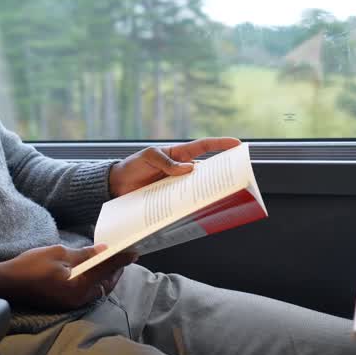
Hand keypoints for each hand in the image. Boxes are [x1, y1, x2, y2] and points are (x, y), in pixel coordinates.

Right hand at [0, 244, 135, 311]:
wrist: (8, 283)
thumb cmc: (31, 266)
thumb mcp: (59, 253)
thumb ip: (84, 254)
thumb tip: (104, 250)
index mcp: (79, 284)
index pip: (107, 269)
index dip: (121, 259)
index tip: (134, 251)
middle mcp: (80, 298)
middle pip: (107, 283)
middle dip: (116, 269)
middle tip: (123, 255)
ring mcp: (73, 303)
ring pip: (99, 289)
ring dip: (106, 276)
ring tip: (110, 261)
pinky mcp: (67, 303)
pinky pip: (89, 292)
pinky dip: (95, 281)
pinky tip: (93, 271)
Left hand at [108, 137, 241, 197]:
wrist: (117, 185)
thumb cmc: (133, 165)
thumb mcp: (148, 157)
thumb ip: (166, 161)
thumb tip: (188, 169)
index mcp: (179, 155)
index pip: (204, 147)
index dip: (221, 144)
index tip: (238, 144)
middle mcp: (183, 170)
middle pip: (208, 170)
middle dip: (222, 172)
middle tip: (236, 177)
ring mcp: (178, 185)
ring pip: (199, 188)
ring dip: (208, 191)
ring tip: (220, 196)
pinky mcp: (172, 199)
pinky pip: (186, 202)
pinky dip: (193, 205)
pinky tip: (198, 210)